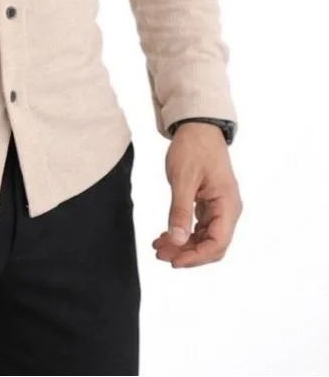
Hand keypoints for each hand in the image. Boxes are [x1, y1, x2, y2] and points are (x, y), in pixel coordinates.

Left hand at [152, 122, 242, 267]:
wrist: (198, 127)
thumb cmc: (194, 148)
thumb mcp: (183, 178)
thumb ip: (180, 210)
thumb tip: (176, 240)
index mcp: (228, 205)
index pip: (217, 243)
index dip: (196, 257)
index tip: (174, 261)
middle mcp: (228, 210)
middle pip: (212, 245)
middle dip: (187, 253)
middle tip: (160, 254)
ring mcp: (219, 208)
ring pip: (204, 238)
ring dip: (183, 245)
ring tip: (158, 246)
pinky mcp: (209, 204)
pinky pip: (199, 227)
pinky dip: (183, 233)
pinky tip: (165, 236)